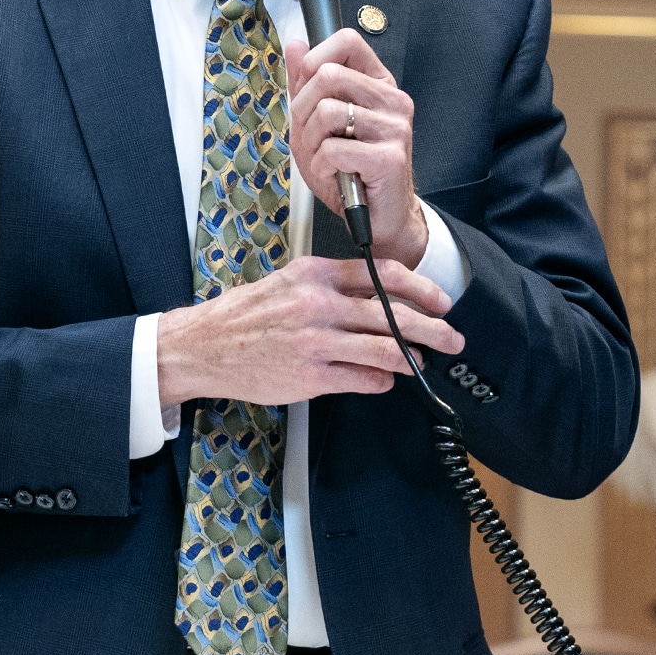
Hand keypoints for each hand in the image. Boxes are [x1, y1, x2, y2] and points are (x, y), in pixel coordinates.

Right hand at [157, 255, 462, 405]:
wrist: (203, 346)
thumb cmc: (245, 316)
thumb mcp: (288, 282)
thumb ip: (330, 284)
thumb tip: (378, 295)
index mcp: (314, 274)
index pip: (382, 275)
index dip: (420, 288)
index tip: (441, 300)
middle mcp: (318, 305)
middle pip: (392, 314)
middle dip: (432, 328)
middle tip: (452, 337)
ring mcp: (315, 342)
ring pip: (384, 349)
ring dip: (412, 358)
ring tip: (424, 361)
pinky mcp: (311, 377)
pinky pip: (363, 379)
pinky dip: (382, 380)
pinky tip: (387, 380)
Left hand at [289, 28, 427, 266]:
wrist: (378, 219)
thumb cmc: (349, 171)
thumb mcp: (317, 124)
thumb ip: (306, 84)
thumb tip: (295, 45)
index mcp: (377, 84)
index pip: (347, 41)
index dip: (315, 60)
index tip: (307, 90)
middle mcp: (392, 100)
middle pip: (328, 75)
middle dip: (303, 110)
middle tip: (312, 137)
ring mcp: (395, 128)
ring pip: (327, 112)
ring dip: (311, 142)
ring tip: (325, 159)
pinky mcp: (389, 157)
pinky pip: (333, 149)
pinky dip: (321, 166)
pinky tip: (333, 175)